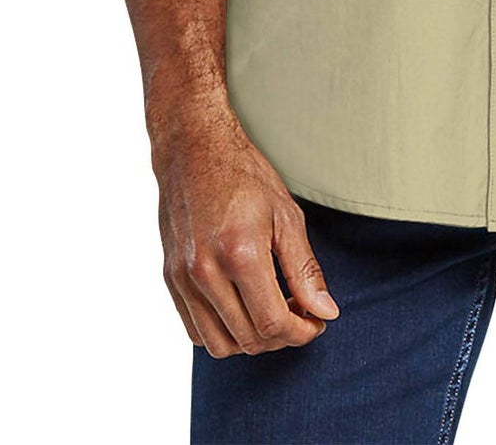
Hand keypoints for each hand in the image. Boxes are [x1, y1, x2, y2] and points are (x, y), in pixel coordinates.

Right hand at [152, 99, 340, 357]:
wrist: (193, 150)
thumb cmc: (245, 176)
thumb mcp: (287, 216)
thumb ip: (305, 270)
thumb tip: (325, 313)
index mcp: (240, 254)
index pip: (274, 323)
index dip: (302, 332)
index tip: (316, 322)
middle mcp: (206, 272)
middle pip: (249, 339)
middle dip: (283, 336)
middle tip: (301, 313)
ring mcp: (183, 279)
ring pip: (220, 344)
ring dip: (252, 340)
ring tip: (272, 311)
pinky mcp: (170, 279)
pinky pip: (196, 331)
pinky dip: (223, 333)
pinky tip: (243, 307)